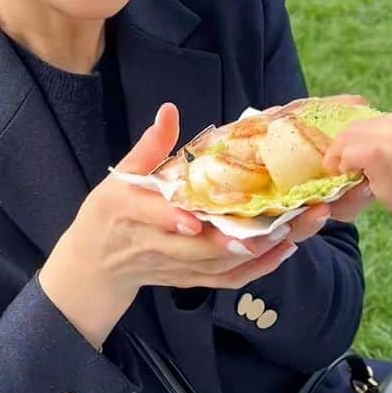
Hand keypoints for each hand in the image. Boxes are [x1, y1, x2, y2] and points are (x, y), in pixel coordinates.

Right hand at [39, 104, 300, 348]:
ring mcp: (174, 267)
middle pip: (197, 249)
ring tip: (295, 228)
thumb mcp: (121, 176)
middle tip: (281, 220)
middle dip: (240, 238)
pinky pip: (226, 280)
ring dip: (260, 250)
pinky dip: (257, 269)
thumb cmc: (109, 212)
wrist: (96, 263)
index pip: (150, 217)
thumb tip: (169, 111)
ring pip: (218, 266)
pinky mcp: (189, 281)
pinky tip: (285, 249)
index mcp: (130, 212)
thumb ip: (149, 147)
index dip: (172, 220)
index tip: (198, 221)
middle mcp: (154, 245)